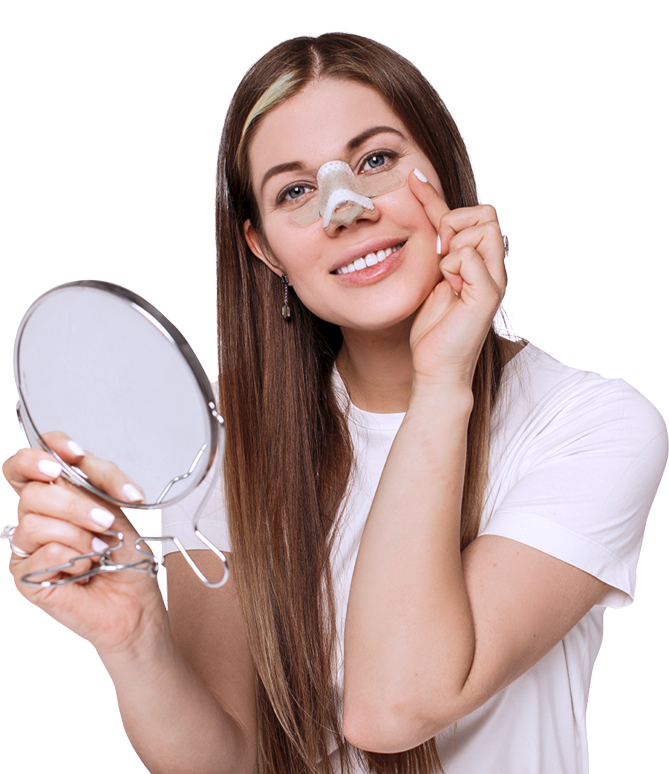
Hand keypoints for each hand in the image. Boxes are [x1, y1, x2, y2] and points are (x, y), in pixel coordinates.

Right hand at [2, 433, 165, 656]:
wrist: (137, 600)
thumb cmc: (127, 555)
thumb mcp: (118, 506)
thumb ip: (95, 479)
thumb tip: (72, 459)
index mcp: (54, 496)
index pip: (25, 464)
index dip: (39, 454)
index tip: (71, 455)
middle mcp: (36, 518)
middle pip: (33, 492)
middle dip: (76, 505)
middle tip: (105, 522)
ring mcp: (28, 548)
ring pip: (34, 522)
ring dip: (78, 535)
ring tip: (99, 551)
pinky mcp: (26, 577)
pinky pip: (43, 554)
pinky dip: (74, 560)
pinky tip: (85, 570)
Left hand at [407, 169, 507, 390]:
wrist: (435, 367)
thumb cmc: (433, 328)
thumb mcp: (430, 276)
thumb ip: (435, 247)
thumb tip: (421, 206)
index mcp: (481, 262)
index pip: (470, 212)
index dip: (438, 196)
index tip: (413, 180)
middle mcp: (494, 267)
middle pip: (486, 213)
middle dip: (454, 224)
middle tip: (439, 255)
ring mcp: (495, 281)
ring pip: (482, 229)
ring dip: (453, 247)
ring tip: (445, 275)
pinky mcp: (488, 295)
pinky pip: (471, 257)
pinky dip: (453, 266)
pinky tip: (449, 286)